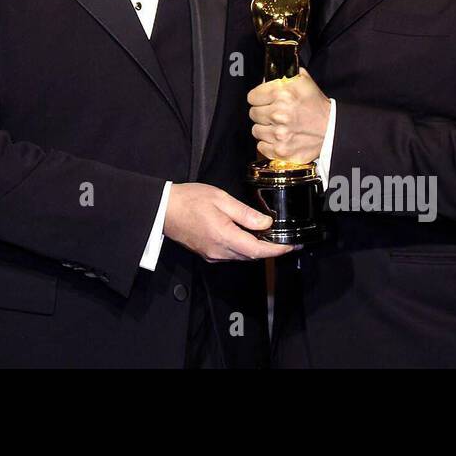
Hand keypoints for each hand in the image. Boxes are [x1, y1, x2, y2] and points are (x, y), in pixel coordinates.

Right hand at [162, 182, 293, 261]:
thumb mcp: (221, 199)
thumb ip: (245, 214)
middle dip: (269, 250)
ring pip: (242, 256)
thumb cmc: (190, 200)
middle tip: (284, 239)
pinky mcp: (207, 253)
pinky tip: (246, 237)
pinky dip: (243, 248)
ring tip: (268, 237)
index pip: (258, 250)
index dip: (277, 250)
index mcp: (225, 237)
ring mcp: (212, 255)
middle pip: (252, 256)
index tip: (291, 245)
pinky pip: (231, 255)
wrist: (164, 209)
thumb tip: (266, 224)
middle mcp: (220, 251)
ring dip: (256, 249)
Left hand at [248, 73, 329, 164]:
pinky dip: (268, 144)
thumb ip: (284, 75)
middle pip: (253, 113)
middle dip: (262, 113)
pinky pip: (261, 146)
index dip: (259, 98)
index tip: (264, 101)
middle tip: (274, 114)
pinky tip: (278, 138)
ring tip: (278, 126)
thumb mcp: (303, 81)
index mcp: (282, 93)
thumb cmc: (317, 106)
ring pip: (256, 130)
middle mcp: (279, 113)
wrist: (332, 129)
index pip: (252, 97)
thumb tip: (267, 75)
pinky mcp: (281, 150)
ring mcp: (279, 133)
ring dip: (265, 128)